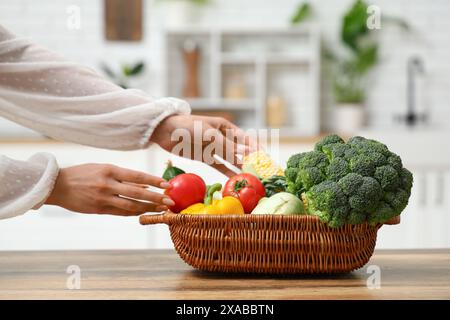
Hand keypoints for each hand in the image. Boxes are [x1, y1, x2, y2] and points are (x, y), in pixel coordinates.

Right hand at [45, 164, 174, 215]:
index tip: (167, 185)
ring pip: (131, 206)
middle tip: (170, 201)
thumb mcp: (102, 169)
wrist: (57, 186)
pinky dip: (134, 213)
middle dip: (156, 198)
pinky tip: (144, 213)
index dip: (154, 181)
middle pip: (138, 193)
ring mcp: (103, 198)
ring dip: (148, 208)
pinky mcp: (99, 210)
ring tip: (161, 210)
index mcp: (110, 170)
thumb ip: (123, 177)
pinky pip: (121, 213)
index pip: (138, 176)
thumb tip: (145, 186)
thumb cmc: (83, 174)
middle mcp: (108, 184)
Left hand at [151, 115, 256, 176]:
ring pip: (231, 160)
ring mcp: (214, 148)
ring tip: (251, 178)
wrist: (165, 131)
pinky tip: (236, 180)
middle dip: (250, 160)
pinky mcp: (205, 157)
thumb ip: (228, 146)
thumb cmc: (188, 127)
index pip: (245, 138)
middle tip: (261, 172)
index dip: (255, 148)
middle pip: (239, 150)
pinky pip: (220, 166)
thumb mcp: (210, 135)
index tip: (265, 158)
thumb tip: (247, 154)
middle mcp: (222, 137)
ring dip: (240, 168)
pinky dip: (227, 172)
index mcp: (225, 126)